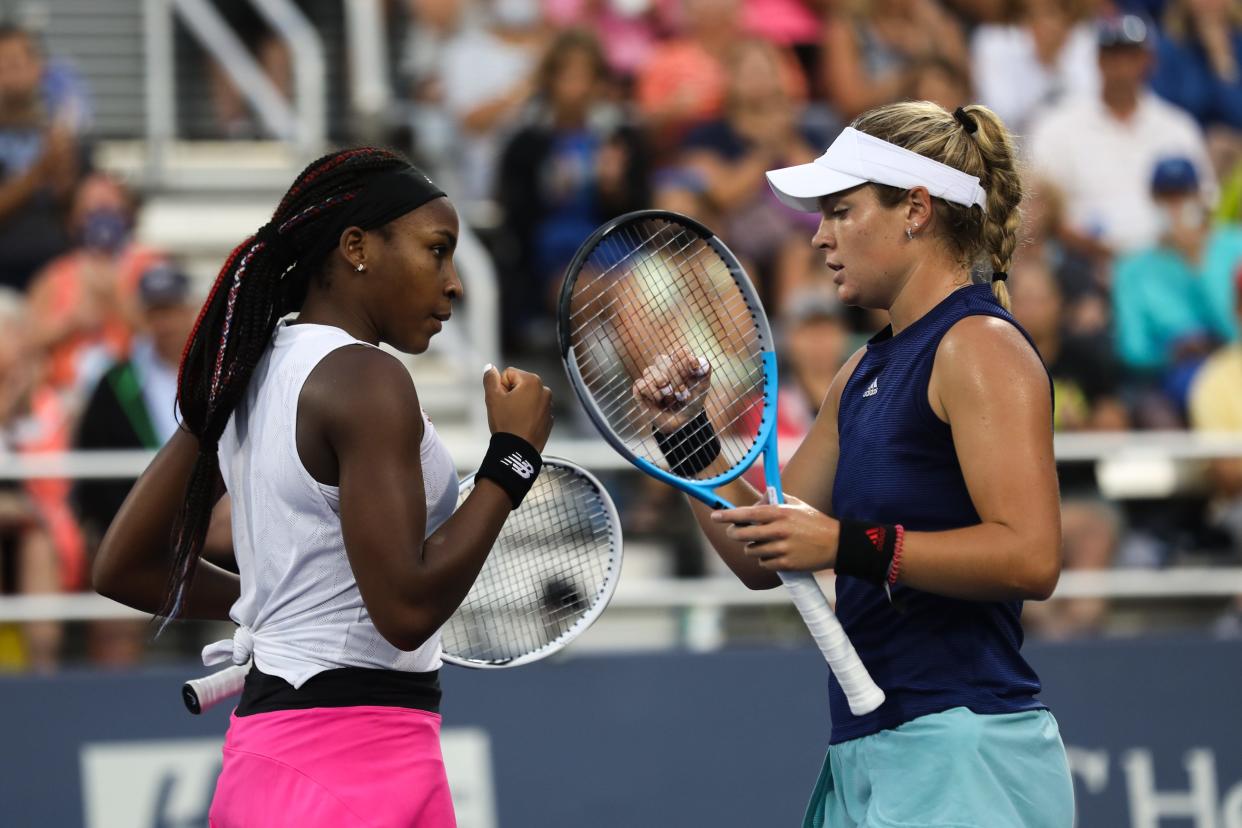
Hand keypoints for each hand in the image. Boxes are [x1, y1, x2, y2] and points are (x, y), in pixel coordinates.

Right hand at [483, 364, 552, 450]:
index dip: (500, 387)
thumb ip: (490, 379)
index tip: (502, 402)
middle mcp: (545, 391)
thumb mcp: (492, 398)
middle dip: (510, 395)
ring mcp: (549, 406)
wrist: (517, 451)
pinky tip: (520, 425)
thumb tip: (490, 368)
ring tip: (513, 419)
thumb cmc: (506, 424)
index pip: (509, 374)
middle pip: (519, 385)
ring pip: (526, 398)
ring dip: (518, 405)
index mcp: (533, 381)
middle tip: (506, 411)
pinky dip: (527, 415)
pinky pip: (534, 411)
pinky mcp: (548, 419)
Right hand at [632, 346, 711, 432]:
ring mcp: (650, 379)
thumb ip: (705, 372)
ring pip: (649, 370)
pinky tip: (658, 399)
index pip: (678, 352)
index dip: (683, 359)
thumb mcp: (702, 387)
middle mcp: (662, 368)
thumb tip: (701, 361)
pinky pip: (640, 384)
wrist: (681, 422)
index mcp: (677, 363)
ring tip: (669, 394)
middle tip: (682, 389)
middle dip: (674, 375)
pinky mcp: (640, 391)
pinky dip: (650, 390)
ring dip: (660, 381)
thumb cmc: (692, 402)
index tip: (691, 371)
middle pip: (662, 359)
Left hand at [709, 493, 839, 571]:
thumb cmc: (813, 521)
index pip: (747, 514)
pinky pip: (763, 563)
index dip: (728, 515)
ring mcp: (782, 549)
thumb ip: (773, 502)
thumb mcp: (795, 504)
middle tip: (735, 533)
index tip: (715, 516)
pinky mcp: (786, 564)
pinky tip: (775, 555)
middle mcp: (779, 530)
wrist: (837, 544)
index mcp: (779, 513)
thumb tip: (753, 503)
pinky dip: (765, 560)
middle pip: (743, 535)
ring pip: (751, 551)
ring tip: (764, 544)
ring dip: (753, 548)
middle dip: (734, 534)